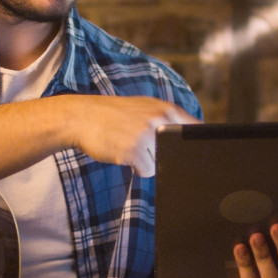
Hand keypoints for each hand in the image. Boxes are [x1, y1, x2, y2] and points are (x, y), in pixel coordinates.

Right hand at [64, 96, 196, 176]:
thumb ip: (167, 119)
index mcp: (166, 109)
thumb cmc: (113, 114)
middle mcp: (160, 120)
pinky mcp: (135, 151)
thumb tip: (189, 138)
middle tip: (143, 143)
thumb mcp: (144, 107)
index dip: (195, 144)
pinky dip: (137, 167)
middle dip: (163, 153)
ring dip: (147, 160)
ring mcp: (147, 135)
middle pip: (176, 151)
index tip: (196, 152)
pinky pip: (147, 171)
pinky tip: (123, 152)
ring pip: (161, 162)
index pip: (195, 129)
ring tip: (128, 143)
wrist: (82, 117)